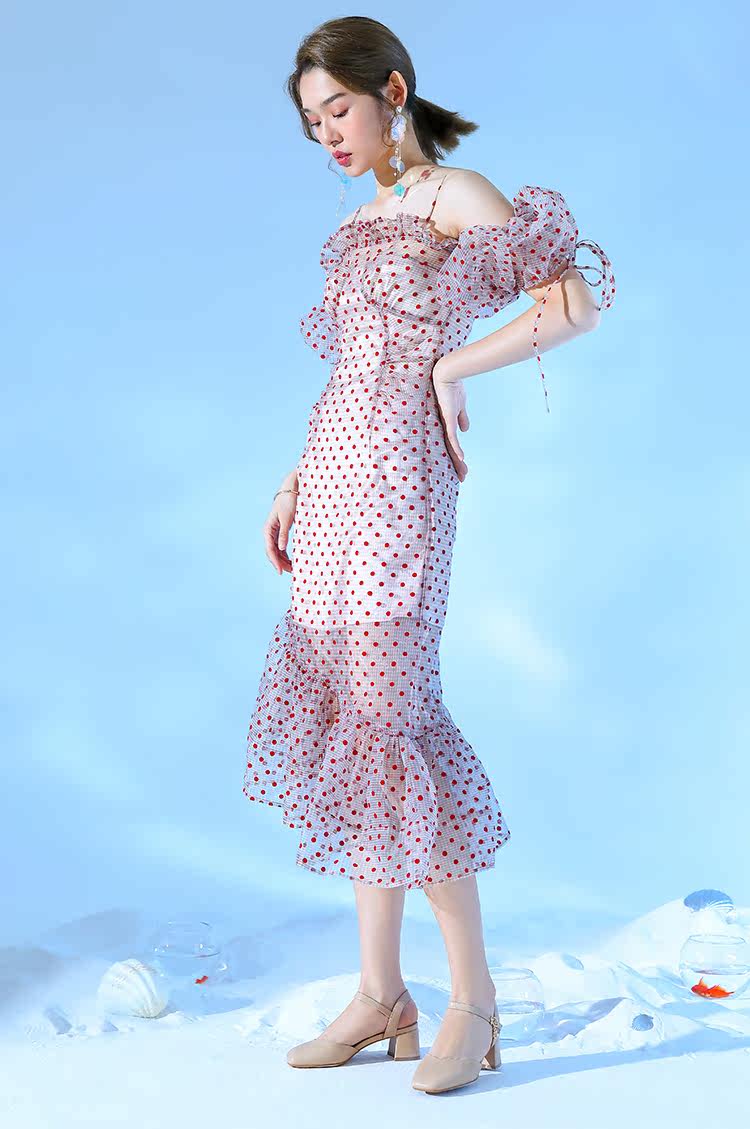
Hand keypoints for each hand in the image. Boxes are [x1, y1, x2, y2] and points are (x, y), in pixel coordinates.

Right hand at [264, 486, 296, 574]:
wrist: (291, 490)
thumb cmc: (288, 502)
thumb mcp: (287, 518)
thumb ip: (283, 534)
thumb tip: (281, 548)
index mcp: (268, 529)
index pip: (270, 550)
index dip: (275, 562)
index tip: (281, 572)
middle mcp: (269, 532)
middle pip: (273, 552)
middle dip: (281, 563)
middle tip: (291, 573)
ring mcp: (274, 532)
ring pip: (277, 551)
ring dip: (283, 560)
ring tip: (293, 569)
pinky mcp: (281, 531)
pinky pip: (281, 546)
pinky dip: (286, 554)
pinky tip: (291, 560)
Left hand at [431, 359, 469, 481]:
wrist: (446, 374)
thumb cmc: (452, 387)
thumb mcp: (460, 406)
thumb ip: (462, 418)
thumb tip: (466, 430)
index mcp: (446, 425)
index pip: (452, 445)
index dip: (457, 456)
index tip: (462, 467)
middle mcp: (443, 426)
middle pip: (450, 449)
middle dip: (457, 464)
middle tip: (463, 477)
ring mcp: (444, 423)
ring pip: (451, 447)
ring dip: (458, 461)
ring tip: (463, 474)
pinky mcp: (447, 417)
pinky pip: (451, 436)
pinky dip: (456, 447)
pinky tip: (461, 458)